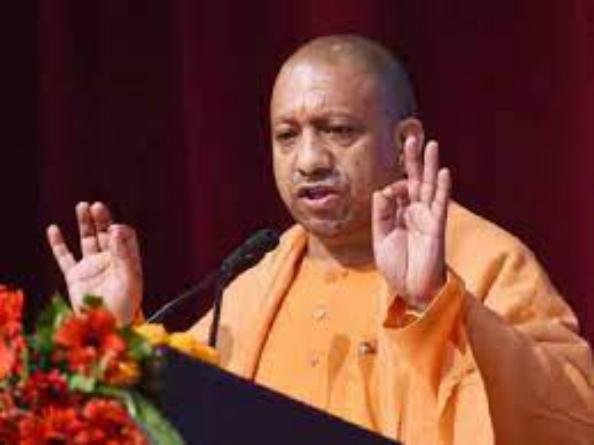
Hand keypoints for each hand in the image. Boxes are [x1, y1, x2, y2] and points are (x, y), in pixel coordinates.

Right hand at [47, 202, 142, 324]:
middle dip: (102, 219)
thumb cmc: (125, 306)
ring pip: (87, 240)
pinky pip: (65, 257)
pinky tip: (53, 229)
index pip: (124, 237)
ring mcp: (92, 267)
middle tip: (97, 206)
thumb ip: (124, 255)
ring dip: (85, 223)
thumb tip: (116, 230)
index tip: (113, 230)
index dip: (119, 230)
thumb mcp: (130, 279)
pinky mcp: (75, 277)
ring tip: (83, 206)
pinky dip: (58, 244)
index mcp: (126, 260)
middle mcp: (110, 261)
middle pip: (105, 233)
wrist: (108, 328)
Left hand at [372, 137, 450, 309]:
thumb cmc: (398, 268)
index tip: (387, 195)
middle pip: (415, 180)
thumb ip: (381, 215)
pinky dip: (442, 188)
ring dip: (430, 166)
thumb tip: (381, 190)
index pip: (396, 191)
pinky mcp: (437, 227)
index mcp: (399, 216)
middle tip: (411, 137)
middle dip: (412, 160)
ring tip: (432, 144)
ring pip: (429, 186)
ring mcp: (427, 218)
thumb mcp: (381, 240)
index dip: (391, 188)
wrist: (413, 290)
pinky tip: (443, 172)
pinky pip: (440, 204)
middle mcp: (414, 213)